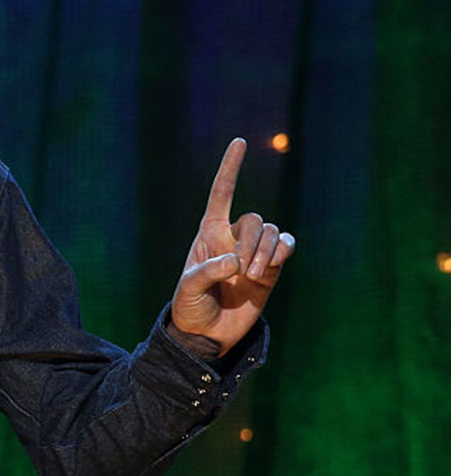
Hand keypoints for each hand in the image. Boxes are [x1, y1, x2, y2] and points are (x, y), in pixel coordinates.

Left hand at [171, 138, 295, 354]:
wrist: (208, 333)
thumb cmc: (191, 307)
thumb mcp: (188, 289)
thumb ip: (207, 272)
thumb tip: (235, 262)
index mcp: (208, 234)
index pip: (221, 194)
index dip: (230, 168)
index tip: (240, 142)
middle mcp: (233, 238)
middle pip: (254, 220)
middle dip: (251, 244)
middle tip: (240, 272)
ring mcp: (254, 252)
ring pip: (271, 232)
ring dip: (266, 253)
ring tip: (253, 277)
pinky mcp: (272, 267)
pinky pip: (286, 245)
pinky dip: (283, 251)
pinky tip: (274, 264)